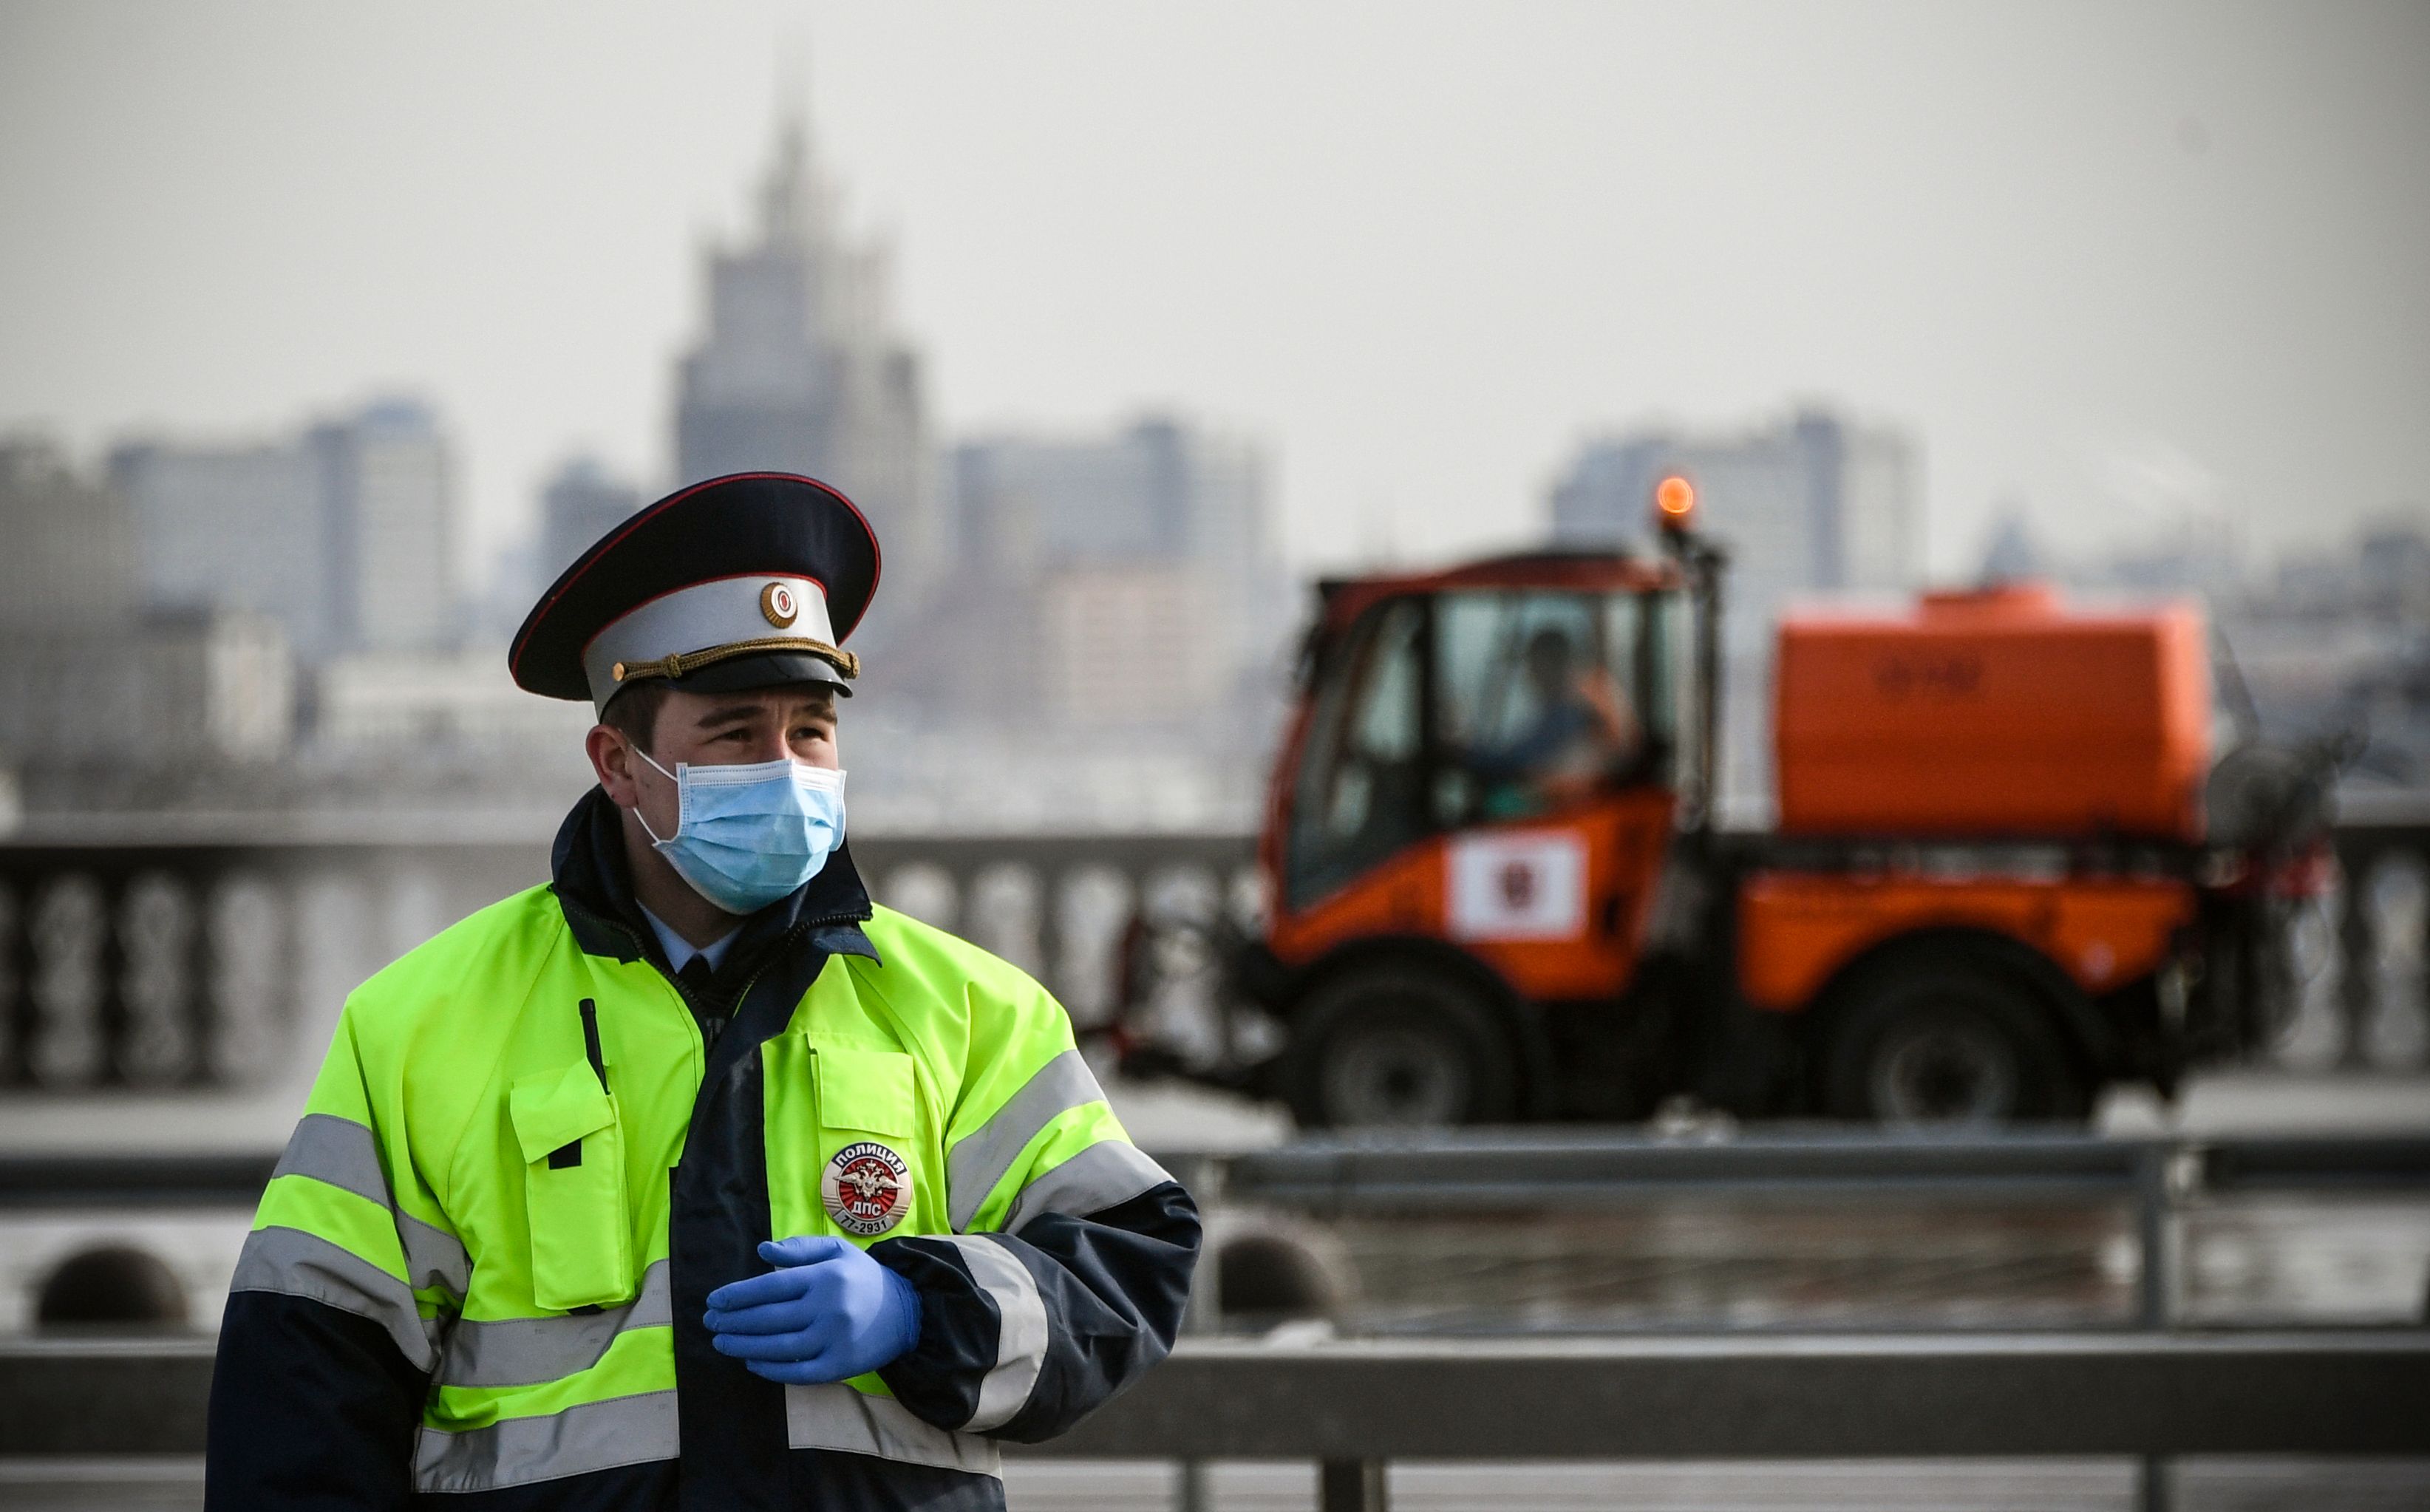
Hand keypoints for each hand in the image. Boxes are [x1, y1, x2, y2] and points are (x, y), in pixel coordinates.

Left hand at [704, 1235, 922, 1384]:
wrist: (907, 1312)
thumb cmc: (863, 1278)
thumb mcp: (837, 1252)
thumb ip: (800, 1249)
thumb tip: (762, 1251)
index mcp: (825, 1277)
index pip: (771, 1286)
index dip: (737, 1294)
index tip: (713, 1300)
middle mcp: (828, 1308)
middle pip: (768, 1318)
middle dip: (732, 1321)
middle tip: (709, 1322)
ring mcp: (834, 1340)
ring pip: (777, 1347)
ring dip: (742, 1346)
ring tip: (720, 1342)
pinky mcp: (839, 1367)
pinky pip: (796, 1372)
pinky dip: (770, 1369)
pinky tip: (751, 1362)